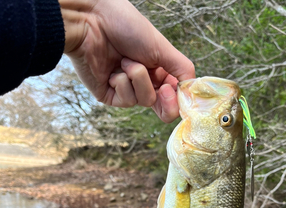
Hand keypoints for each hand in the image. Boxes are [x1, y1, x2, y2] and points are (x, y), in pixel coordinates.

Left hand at [59, 0, 194, 121]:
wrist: (91, 21)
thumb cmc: (125, 26)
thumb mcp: (162, 47)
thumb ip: (182, 69)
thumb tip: (193, 90)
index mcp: (159, 69)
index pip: (175, 96)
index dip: (178, 99)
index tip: (174, 90)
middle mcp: (144, 81)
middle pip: (163, 108)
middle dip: (164, 99)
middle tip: (162, 89)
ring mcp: (126, 90)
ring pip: (145, 101)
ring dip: (138, 78)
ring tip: (125, 60)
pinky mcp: (110, 96)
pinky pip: (126, 100)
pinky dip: (123, 83)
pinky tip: (114, 69)